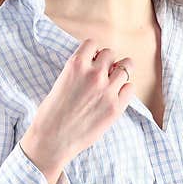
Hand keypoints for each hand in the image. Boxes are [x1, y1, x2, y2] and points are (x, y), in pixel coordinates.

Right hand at [19, 39, 135, 182]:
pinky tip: (116, 96)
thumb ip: (79, 71)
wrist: (53, 140)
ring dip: (120, 72)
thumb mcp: (61, 82)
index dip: (93, 52)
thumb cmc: (51, 114)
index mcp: (75, 65)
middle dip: (107, 62)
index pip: (93, 43)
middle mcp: (94, 74)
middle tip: (102, 74)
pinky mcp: (116, 107)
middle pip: (110, 54)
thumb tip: (94, 65)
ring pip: (126, 66)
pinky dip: (125, 89)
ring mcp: (107, 90)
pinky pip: (130, 87)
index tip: (92, 60)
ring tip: (113, 82)